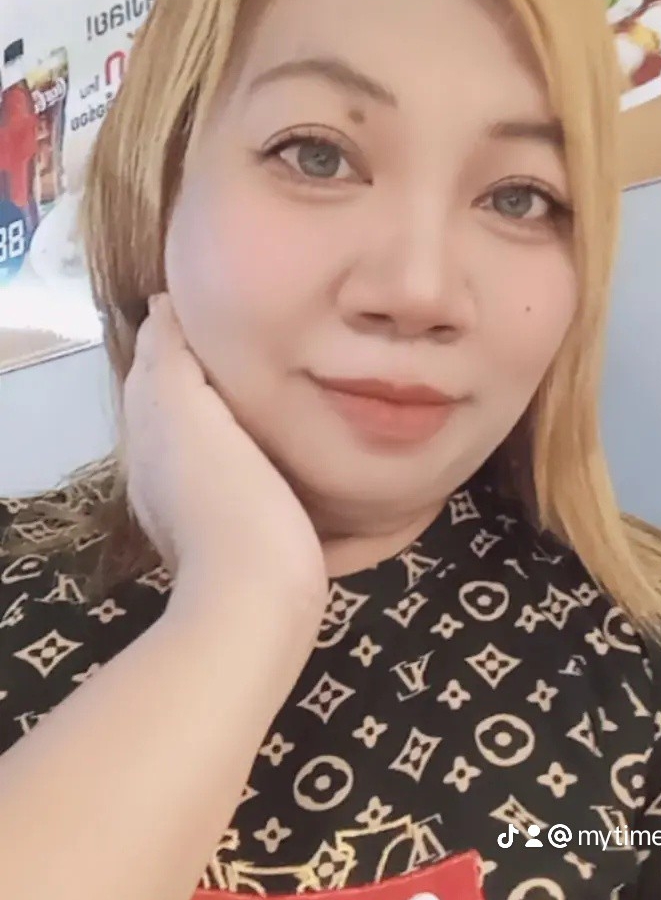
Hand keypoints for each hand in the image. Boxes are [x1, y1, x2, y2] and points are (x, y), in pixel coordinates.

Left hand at [122, 294, 327, 613]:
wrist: (257, 598)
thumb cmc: (228, 499)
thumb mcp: (185, 411)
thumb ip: (168, 358)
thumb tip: (161, 309)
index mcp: (150, 435)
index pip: (151, 366)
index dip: (174, 332)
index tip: (217, 301)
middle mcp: (161, 471)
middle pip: (172, 402)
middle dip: (197, 367)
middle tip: (248, 332)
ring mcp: (195, 507)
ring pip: (201, 439)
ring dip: (221, 408)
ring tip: (266, 378)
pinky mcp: (233, 533)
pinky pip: (228, 471)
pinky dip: (240, 445)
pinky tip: (271, 444)